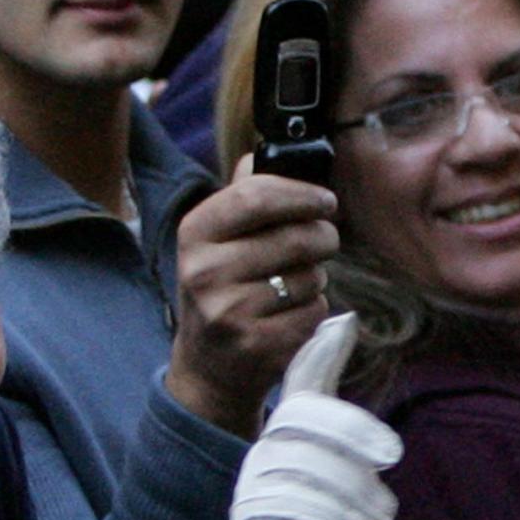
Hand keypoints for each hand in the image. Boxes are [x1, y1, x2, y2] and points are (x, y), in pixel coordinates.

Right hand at [166, 160, 337, 437]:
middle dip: (323, 237)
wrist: (208, 368)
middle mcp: (205, 272)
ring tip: (292, 286)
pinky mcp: (258, 346)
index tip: (326, 201)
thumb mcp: (215, 241)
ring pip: (310, 276)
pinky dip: (314, 310)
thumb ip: (243, 195)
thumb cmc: (222, 289)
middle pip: (296, 237)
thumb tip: (271, 150)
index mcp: (194, 233)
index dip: (302, 194)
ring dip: (316, 278)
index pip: (256, 195)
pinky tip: (290, 316)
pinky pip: (315, 311)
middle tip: (323, 242)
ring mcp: (229, 313)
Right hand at [230, 315, 402, 519]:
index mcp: (288, 440)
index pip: (298, 385)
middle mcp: (262, 456)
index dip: (318, 352)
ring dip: (347, 480)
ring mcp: (249, 488)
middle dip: (349, 430)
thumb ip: (352, 439)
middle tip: (393, 456)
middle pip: (300, 419)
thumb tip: (368, 396)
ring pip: (296, 459)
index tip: (345, 320)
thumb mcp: (352, 485)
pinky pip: (283, 498)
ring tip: (382, 511)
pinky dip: (327, 507)